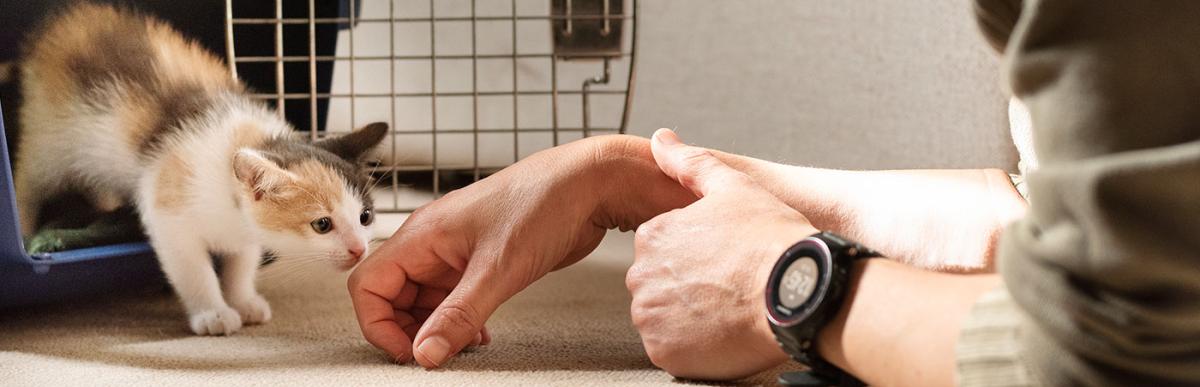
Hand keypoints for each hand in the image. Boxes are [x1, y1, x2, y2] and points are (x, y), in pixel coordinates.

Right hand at [348, 136, 693, 367]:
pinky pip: (452, 296)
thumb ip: (458, 316)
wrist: (588, 184)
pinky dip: (459, 320)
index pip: (368, 285)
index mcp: (422, 235)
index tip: (410, 352)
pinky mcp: (480, 259)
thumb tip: (425, 354)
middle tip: (440, 353)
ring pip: (423, 300)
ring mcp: (455, 250)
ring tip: (465, 345)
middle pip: (391, 296)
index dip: (378, 324)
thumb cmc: (543, 204)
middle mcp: (432, 241)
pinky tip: (481, 334)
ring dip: (437, 328)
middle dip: (408, 330)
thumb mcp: (498, 270)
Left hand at [627, 129, 817, 379]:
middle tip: (729, 287)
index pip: (662, 251)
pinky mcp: (665, 352)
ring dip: (689, 317)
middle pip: (659, 285)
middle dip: (688, 288)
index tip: (723, 262)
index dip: (697, 257)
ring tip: (728, 309)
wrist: (798, 292)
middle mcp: (642, 275)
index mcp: (653, 235)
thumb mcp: (734, 186)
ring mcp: (652, 316)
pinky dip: (693, 346)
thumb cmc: (773, 240)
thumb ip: (690, 164)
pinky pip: (672, 350)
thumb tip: (661, 139)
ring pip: (664, 318)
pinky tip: (723, 331)